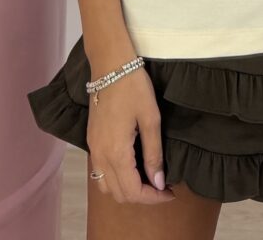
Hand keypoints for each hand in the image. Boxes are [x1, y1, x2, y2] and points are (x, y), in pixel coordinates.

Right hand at [87, 65, 175, 205]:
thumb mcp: (151, 119)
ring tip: (147, 178)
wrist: (110, 64)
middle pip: (119, 194)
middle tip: (162, 186)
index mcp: (115, 152)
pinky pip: (101, 172)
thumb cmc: (134, 87)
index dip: (153, 198)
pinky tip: (132, 165)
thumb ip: (154, 154)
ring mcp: (93, 148)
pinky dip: (116, 178)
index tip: (171, 192)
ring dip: (127, 189)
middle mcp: (100, 155)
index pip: (133, 191)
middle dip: (142, 196)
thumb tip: (159, 183)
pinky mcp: (91, 140)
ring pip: (106, 186)